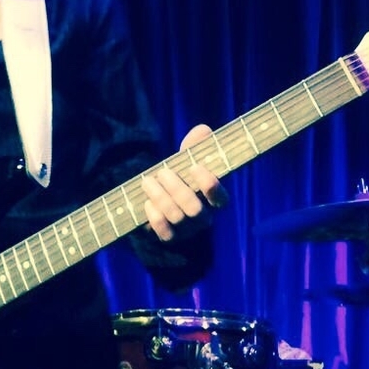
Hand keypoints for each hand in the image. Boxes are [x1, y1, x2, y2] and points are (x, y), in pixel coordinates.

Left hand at [141, 123, 228, 241]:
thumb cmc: (179, 176)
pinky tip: (147, 203)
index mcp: (214, 199)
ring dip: (160, 197)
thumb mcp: (186, 160)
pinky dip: (155, 217)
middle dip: (178, 189)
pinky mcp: (170, 237)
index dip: (210, 185)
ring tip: (147, 181)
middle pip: (195, 209)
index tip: (195, 167)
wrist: (160, 200)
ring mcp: (187, 230)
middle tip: (163, 172)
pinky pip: (165, 233)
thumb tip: (203, 130)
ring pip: (177, 218)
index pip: (221, 199)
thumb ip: (195, 145)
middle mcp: (204, 218)